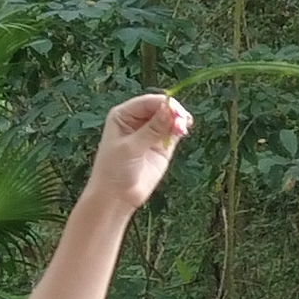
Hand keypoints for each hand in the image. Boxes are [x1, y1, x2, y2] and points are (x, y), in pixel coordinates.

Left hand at [86, 95, 192, 213]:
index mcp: (124, 115)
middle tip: (183, 121)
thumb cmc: (114, 170)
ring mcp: (151, 132)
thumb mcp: (131, 148)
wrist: (116, 196)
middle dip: (173, 112)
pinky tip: (184, 131)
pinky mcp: (162, 146)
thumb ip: (152, 130)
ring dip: (179, 121)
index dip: (164, 104)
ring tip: (184, 128)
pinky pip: (174, 132)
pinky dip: (180, 130)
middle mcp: (138, 120)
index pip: (148, 102)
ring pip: (170, 119)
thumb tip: (170, 110)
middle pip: (161, 108)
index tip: (176, 112)